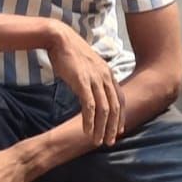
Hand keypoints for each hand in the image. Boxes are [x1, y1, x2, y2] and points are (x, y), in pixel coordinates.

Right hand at [48, 24, 123, 146]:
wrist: (60, 39)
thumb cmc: (71, 54)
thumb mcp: (88, 66)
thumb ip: (94, 78)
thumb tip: (93, 92)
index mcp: (108, 73)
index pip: (120, 98)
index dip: (121, 116)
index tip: (119, 130)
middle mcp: (105, 76)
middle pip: (115, 107)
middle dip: (113, 127)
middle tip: (110, 142)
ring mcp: (95, 79)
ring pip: (104, 109)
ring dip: (101, 128)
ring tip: (97, 141)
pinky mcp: (82, 81)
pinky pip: (89, 105)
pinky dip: (89, 120)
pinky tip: (86, 131)